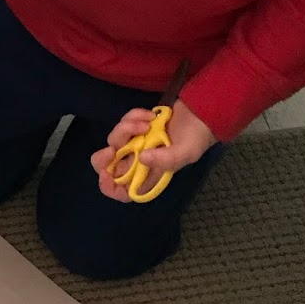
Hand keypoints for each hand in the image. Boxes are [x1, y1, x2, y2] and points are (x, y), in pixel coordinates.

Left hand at [91, 99, 216, 202]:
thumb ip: (166, 159)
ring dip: (126, 129)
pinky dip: (133, 116)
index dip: (109, 186)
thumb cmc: (196, 139)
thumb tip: (142, 158)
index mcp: (148, 176)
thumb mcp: (186, 153)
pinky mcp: (135, 126)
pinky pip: (124, 122)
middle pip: (107, 166)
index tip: (107, 174)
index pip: (121, 190)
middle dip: (104, 157)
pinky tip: (149, 115)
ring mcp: (134, 144)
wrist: (200, 113)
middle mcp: (138, 163)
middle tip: (112, 149)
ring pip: (114, 141)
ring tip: (147, 123)